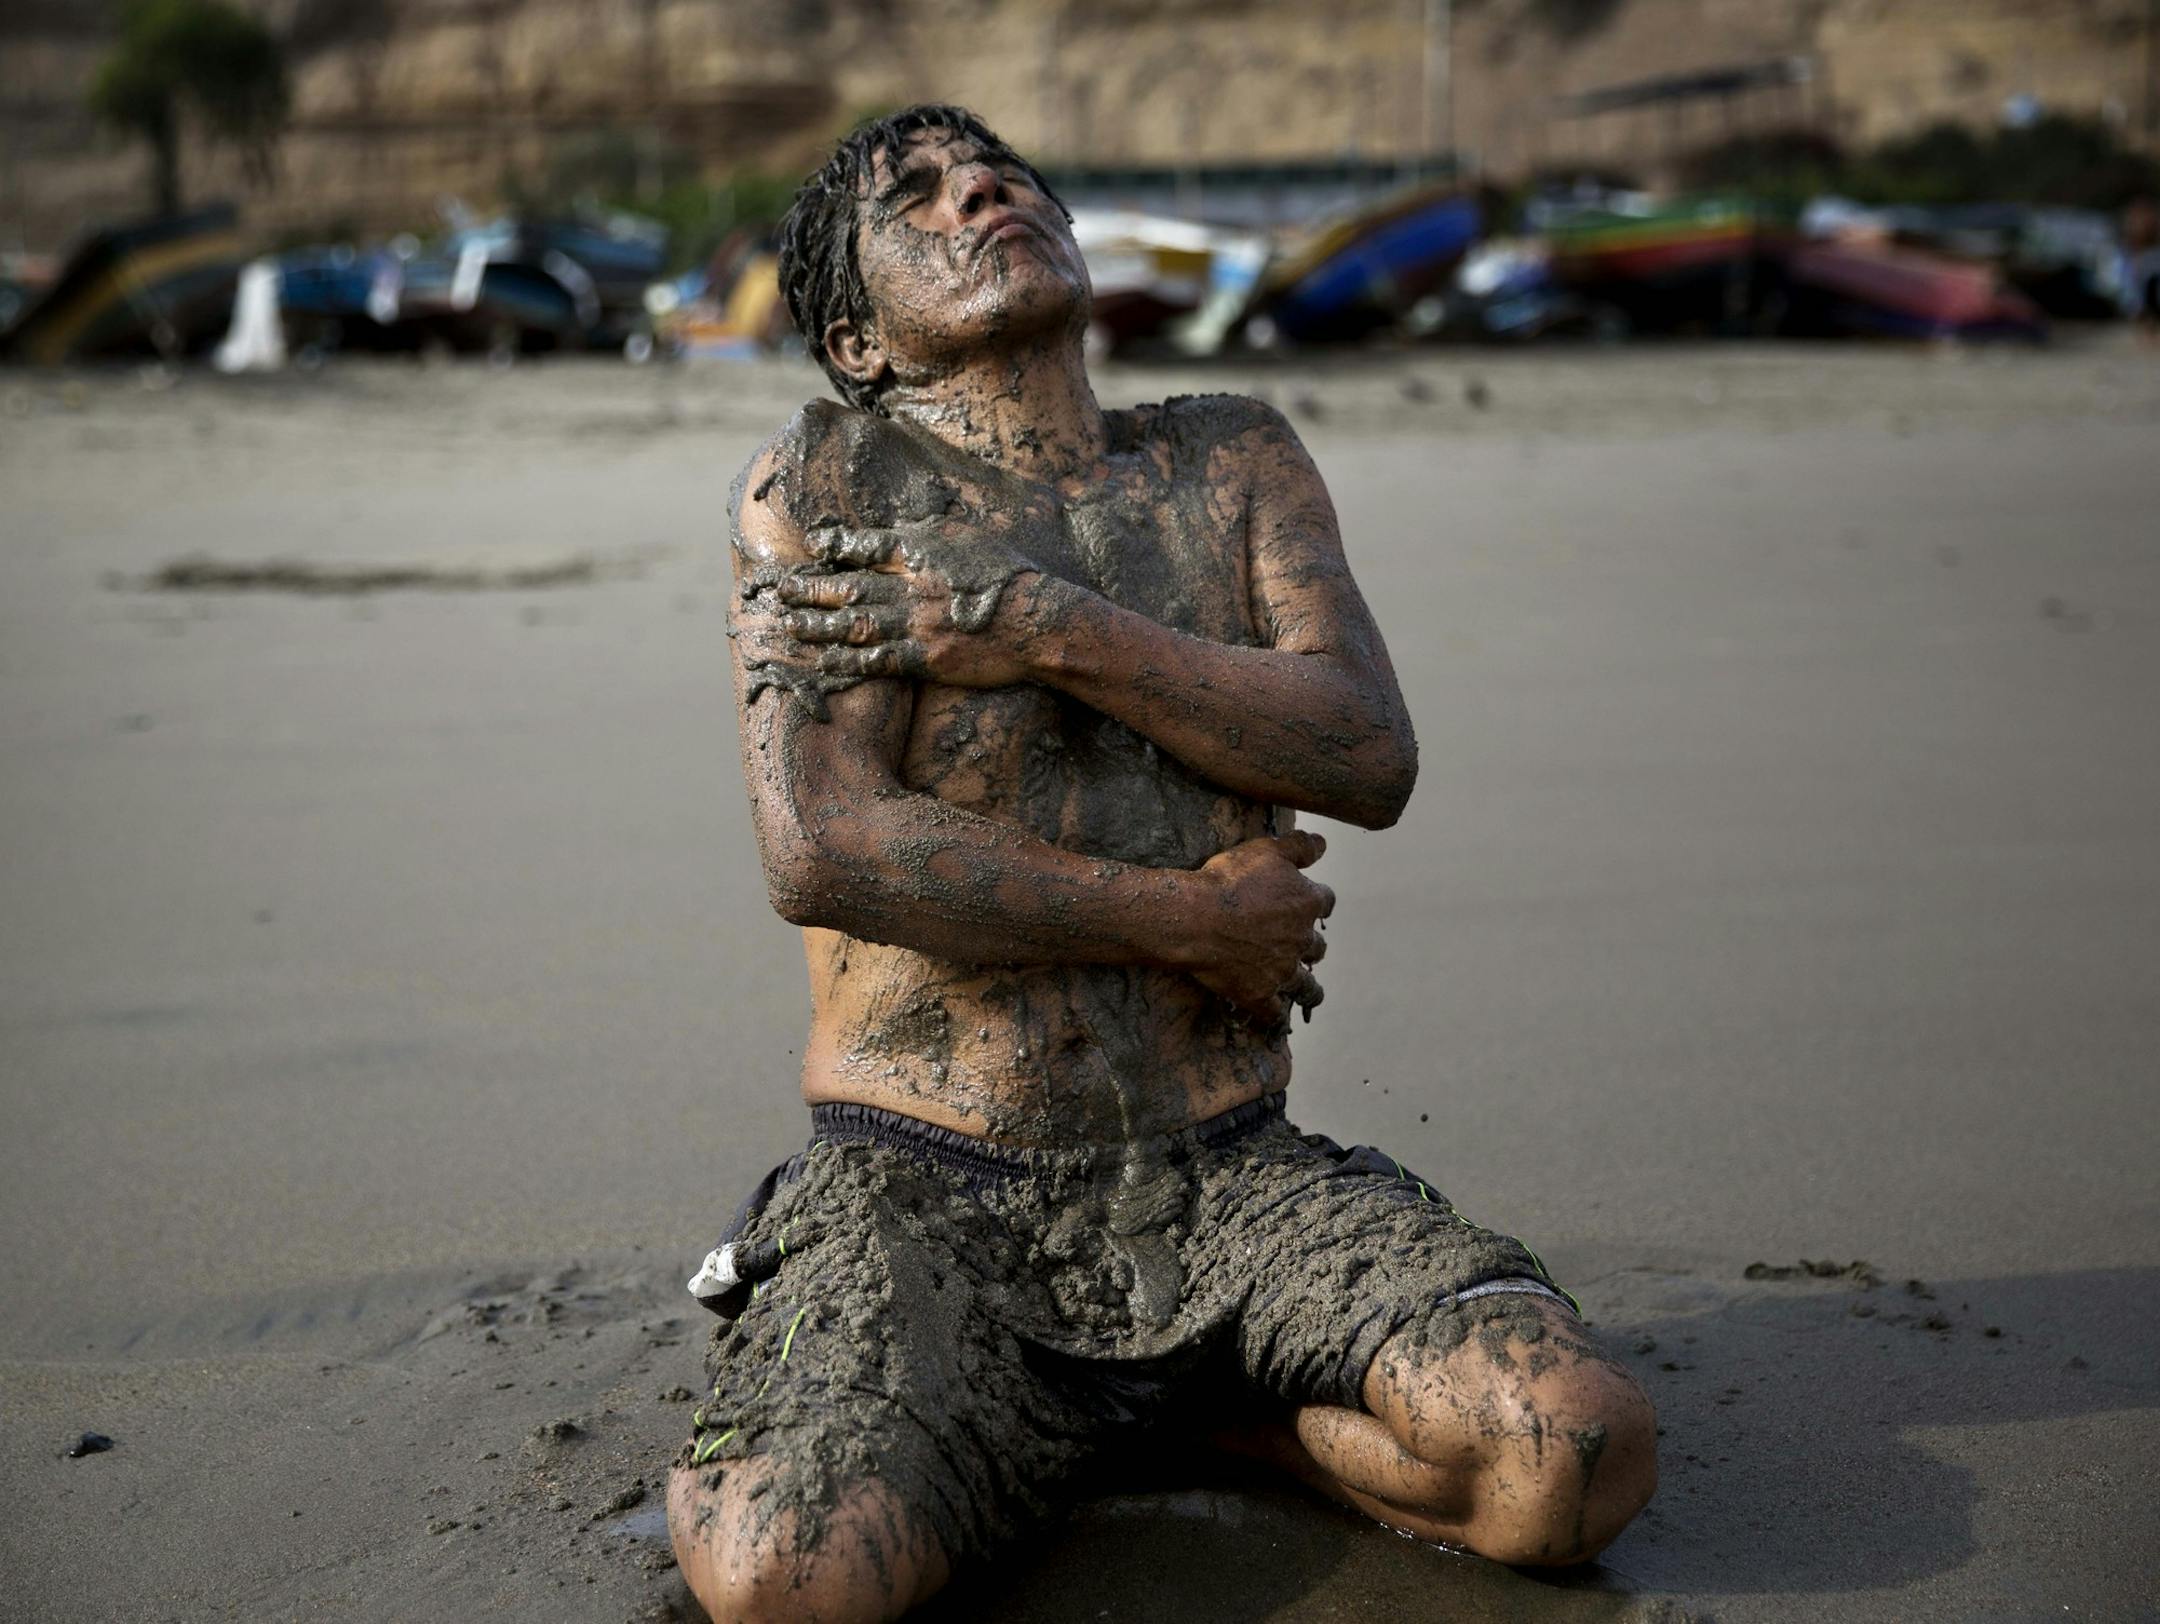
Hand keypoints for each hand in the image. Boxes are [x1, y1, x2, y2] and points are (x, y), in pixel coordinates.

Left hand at [774, 515, 1047, 688]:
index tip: (812, 548)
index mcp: (923, 551)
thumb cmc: (1008, 577)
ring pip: (853, 622)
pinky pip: (876, 660)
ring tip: (789, 624)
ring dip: (816, 625)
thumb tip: (901, 524)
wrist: (1039, 623)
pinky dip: (846, 660)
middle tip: (781, 590)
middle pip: (848, 584)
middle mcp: (912, 586)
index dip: (835, 546)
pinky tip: (823, 659)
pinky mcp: (925, 659)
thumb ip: (932, 530)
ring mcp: (916, 624)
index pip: (867, 545)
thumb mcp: (970, 536)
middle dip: (811, 588)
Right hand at [1174, 832, 1333, 1025]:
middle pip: (1317, 947)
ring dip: (1309, 989)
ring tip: (1310, 993)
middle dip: (1311, 946)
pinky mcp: (1258, 993)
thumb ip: (1299, 846)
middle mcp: (1300, 940)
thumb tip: (1323, 844)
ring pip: (1306, 986)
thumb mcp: (1266, 850)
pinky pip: (1272, 1013)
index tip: (1310, 902)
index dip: (1317, 901)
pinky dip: (1273, 1016)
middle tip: (1302, 946)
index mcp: (1306, 903)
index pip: (1325, 902)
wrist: (1196, 918)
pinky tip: (1273, 1018)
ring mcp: (1281, 970)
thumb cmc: (1228, 880)